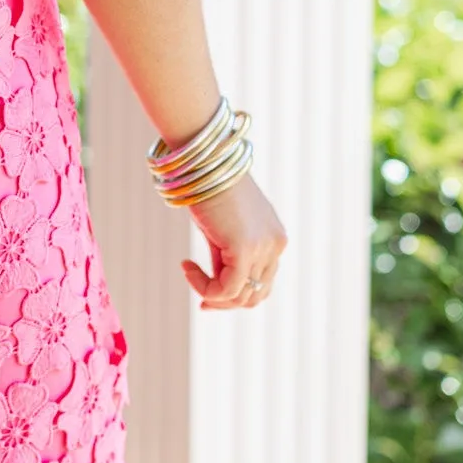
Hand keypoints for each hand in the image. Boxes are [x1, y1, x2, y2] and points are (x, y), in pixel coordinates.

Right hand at [179, 172, 287, 309]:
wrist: (206, 160)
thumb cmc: (208, 187)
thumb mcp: (222, 228)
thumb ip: (226, 256)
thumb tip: (216, 288)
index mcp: (275, 238)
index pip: (262, 284)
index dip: (235, 296)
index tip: (207, 296)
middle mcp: (276, 245)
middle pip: (255, 295)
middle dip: (226, 302)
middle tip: (201, 300)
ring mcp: (264, 247)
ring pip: (241, 296)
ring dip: (212, 294)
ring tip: (190, 273)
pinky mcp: (246, 248)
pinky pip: (227, 289)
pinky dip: (205, 287)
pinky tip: (187, 267)